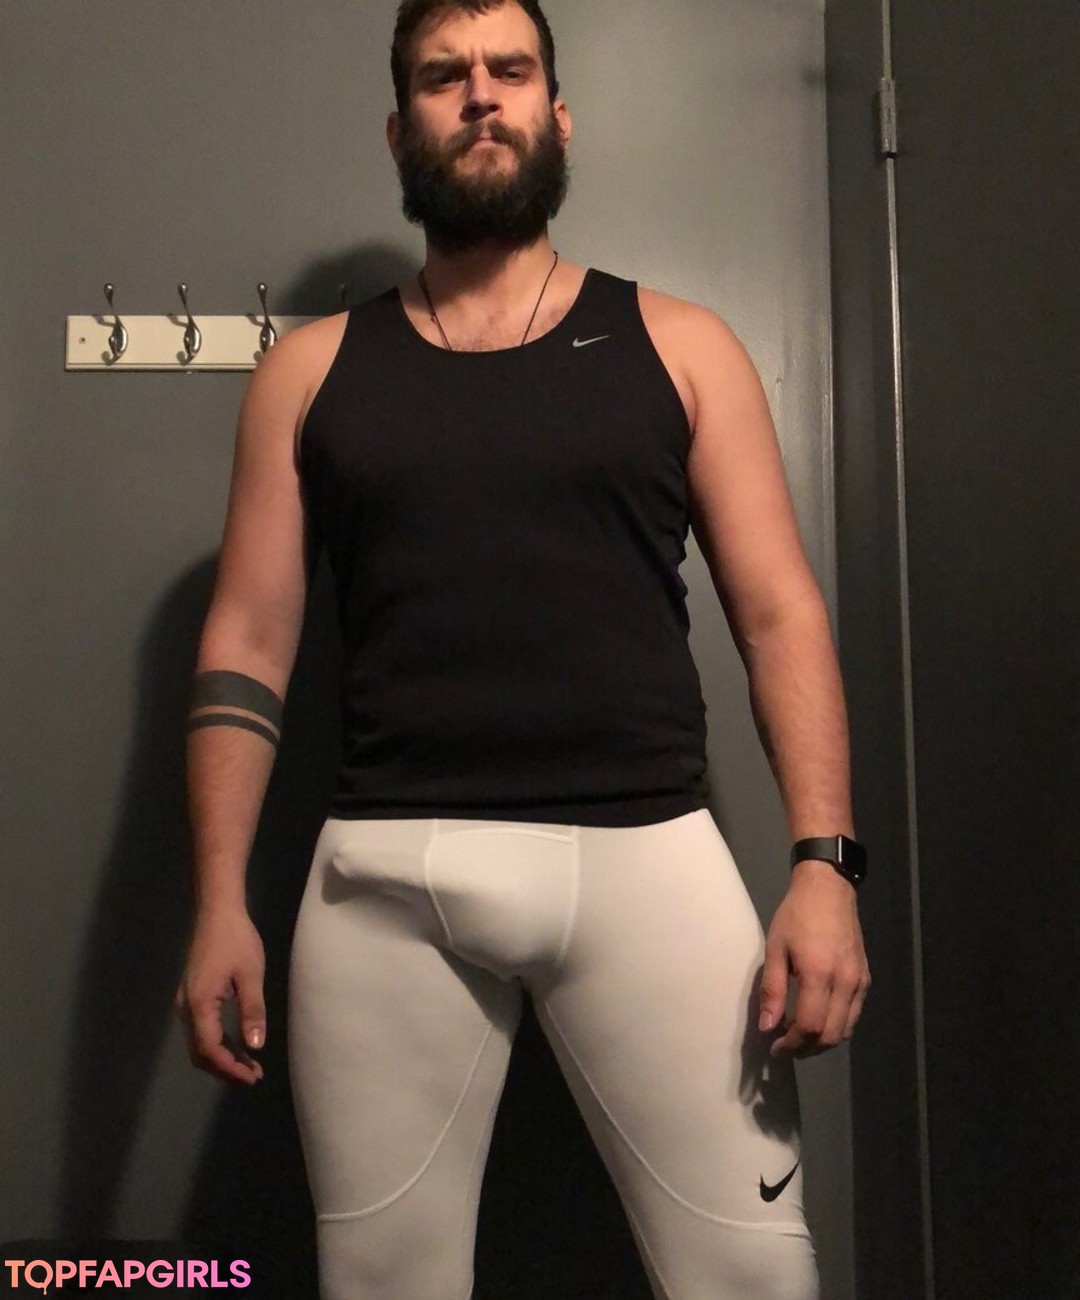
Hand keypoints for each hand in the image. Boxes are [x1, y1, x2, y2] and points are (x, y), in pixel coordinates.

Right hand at [173, 904, 266, 1084]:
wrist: (216, 912)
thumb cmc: (236, 940)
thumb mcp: (250, 975)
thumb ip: (252, 1011)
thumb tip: (256, 1045)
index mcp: (199, 1004)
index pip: (210, 1049)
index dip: (230, 1068)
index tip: (253, 1076)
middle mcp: (186, 1008)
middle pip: (200, 1052)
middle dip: (226, 1068)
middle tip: (254, 1076)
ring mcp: (186, 1002)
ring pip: (199, 1042)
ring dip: (222, 1057)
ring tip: (250, 1065)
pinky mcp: (192, 996)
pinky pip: (201, 1029)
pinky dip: (218, 1042)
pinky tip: (239, 1044)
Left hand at [757, 860, 870, 1057]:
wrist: (829, 890)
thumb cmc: (796, 915)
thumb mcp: (776, 948)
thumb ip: (772, 990)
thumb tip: (768, 1027)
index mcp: (820, 974)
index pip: (810, 1026)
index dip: (792, 1044)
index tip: (775, 1047)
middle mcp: (846, 983)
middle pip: (832, 1035)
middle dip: (807, 1049)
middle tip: (786, 1047)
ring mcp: (860, 982)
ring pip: (847, 1030)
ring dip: (823, 1042)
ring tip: (799, 1038)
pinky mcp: (866, 979)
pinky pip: (854, 1015)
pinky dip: (837, 1027)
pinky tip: (819, 1020)